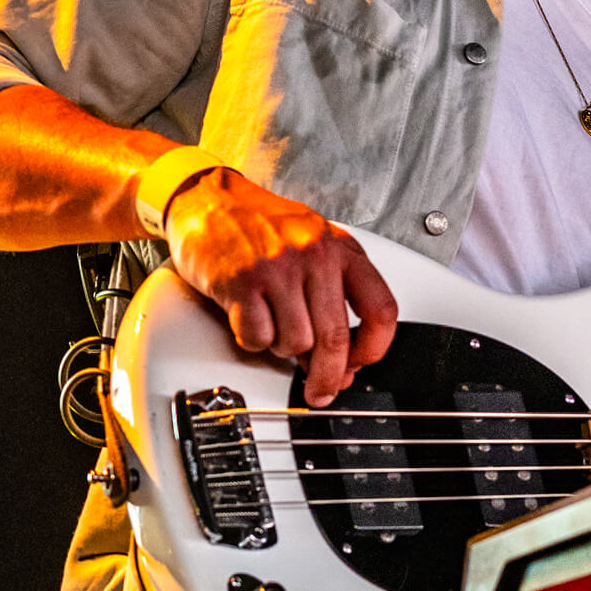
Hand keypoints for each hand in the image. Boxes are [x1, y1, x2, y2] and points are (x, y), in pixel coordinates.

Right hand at [161, 170, 396, 406]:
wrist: (209, 199)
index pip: (380, 309)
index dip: (374, 348)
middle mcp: (315, 257)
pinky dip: (253, 340)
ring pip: (295, 343)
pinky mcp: (242, 283)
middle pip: (335, 338)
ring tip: (274, 326)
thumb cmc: (262, 225)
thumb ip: (333, 294)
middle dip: (327, 375)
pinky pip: (257, 338)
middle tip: (320, 391)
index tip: (359, 364)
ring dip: (283, 349)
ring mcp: (278, 270)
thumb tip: (340, 357)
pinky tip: (251, 319)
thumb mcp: (314, 245)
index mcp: (342, 249)